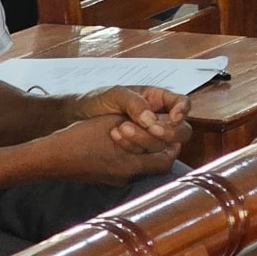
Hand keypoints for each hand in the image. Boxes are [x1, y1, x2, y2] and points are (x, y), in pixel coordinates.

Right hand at [43, 114, 184, 184]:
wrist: (52, 156)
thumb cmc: (81, 136)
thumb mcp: (113, 123)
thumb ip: (140, 125)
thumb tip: (158, 122)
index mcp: (130, 165)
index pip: (165, 161)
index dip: (171, 144)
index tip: (170, 128)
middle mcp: (126, 176)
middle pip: (157, 165)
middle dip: (161, 146)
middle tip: (159, 128)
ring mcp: (116, 179)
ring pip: (143, 165)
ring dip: (145, 149)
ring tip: (138, 130)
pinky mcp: (107, 178)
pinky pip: (129, 166)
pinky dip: (133, 154)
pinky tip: (125, 139)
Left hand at [69, 86, 191, 154]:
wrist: (73, 121)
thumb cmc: (95, 102)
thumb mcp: (115, 95)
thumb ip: (135, 104)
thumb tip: (152, 120)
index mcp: (156, 100)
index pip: (182, 104)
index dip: (183, 111)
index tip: (173, 118)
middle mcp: (157, 121)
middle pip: (181, 131)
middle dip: (170, 132)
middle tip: (152, 131)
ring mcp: (148, 141)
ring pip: (165, 148)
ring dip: (147, 141)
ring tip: (119, 130)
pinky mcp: (138, 156)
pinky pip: (148, 160)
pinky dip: (136, 153)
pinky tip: (117, 142)